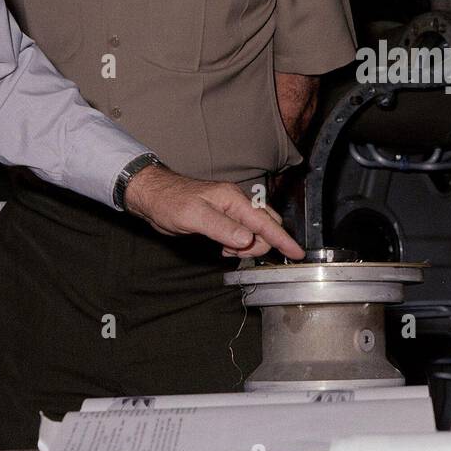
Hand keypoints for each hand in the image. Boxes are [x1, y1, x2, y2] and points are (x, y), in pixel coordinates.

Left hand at [124, 165, 302, 258]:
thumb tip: (247, 240)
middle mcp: (237, 203)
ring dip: (247, 246)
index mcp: (234, 200)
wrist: (154, 196)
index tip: (297, 253)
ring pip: (255, 232)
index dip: (282, 239)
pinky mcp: (223, 218)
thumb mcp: (195, 217)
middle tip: (237, 254)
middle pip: (266, 227)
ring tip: (226, 251)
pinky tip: (224, 248)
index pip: (265, 222)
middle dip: (261, 245)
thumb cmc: (171, 202)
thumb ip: (223, 228)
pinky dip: (239, 244)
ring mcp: (231, 210)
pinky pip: (243, 233)